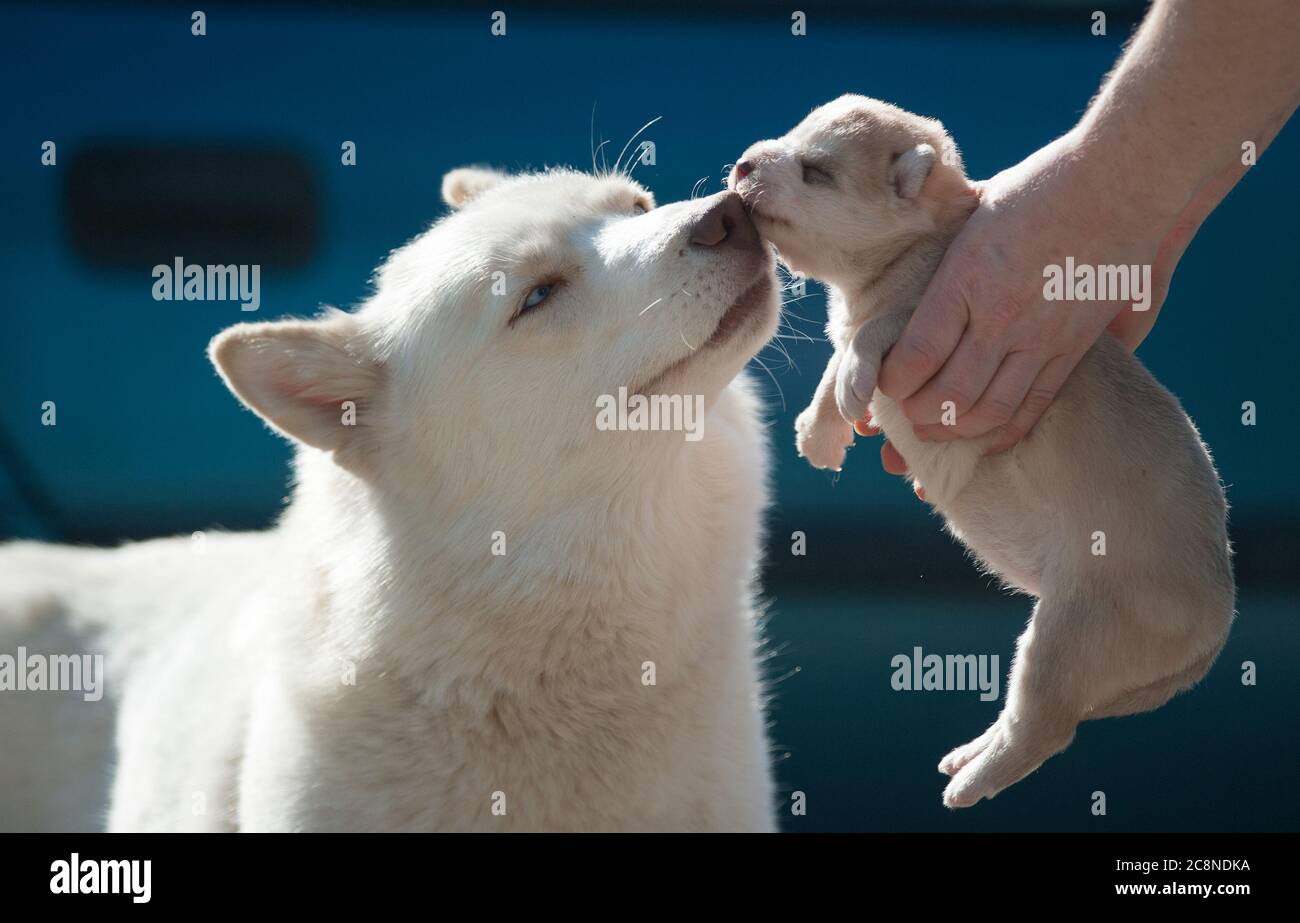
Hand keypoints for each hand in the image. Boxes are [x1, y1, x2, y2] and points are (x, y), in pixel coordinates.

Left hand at [873, 131, 1172, 454]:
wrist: (1123, 182)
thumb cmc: (1042, 187)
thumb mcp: (974, 210)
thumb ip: (943, 245)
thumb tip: (908, 238)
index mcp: (965, 280)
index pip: (915, 355)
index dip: (892, 381)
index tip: (885, 382)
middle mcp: (1001, 316)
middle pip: (948, 395)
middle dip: (917, 415)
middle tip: (905, 414)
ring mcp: (1041, 337)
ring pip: (990, 410)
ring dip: (956, 430)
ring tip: (936, 430)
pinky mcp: (1074, 347)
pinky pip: (1035, 404)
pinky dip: (1005, 430)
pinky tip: (985, 437)